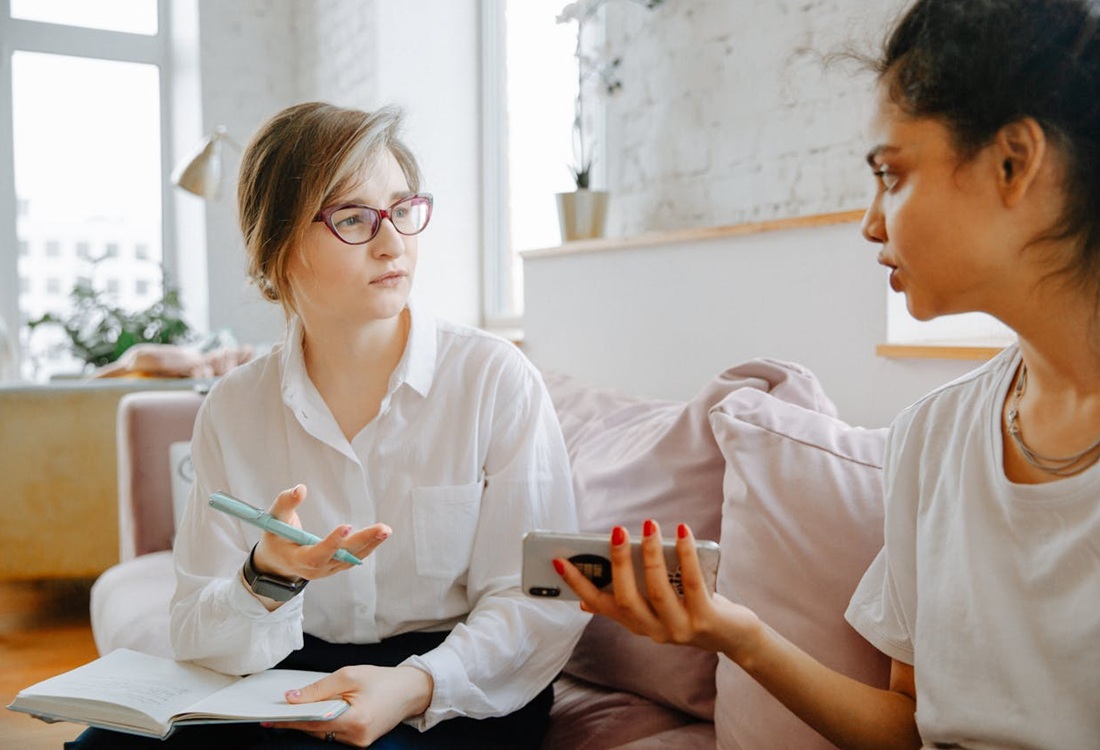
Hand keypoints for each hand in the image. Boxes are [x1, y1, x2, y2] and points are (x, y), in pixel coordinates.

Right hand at [252, 484, 391, 582]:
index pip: (316, 555)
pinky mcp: (335, 565)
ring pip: (351, 558)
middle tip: (381, 529)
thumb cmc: (275, 537)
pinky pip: (353, 557)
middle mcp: (315, 569)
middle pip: (341, 558)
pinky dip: (368, 546)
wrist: (276, 563)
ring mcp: (327, 569)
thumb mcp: (273, 520)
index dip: (331, 543)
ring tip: (385, 530)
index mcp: (297, 559)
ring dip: (370, 544)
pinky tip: (380, 535)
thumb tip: (301, 488)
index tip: (346, 526)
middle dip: (362, 542)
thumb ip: (285, 503)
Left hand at [274, 664, 432, 745]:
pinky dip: (324, 723)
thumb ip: (319, 688)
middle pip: (317, 730)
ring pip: (324, 733)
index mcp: (356, 720)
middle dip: (297, 720)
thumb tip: (293, 697)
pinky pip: (335, 733)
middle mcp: (358, 737)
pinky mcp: (360, 741)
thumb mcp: (349, 675)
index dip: (290, 719)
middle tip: (276, 711)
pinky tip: (316, 712)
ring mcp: (359, 742)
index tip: (270, 717)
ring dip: (310, 721)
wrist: (411, 690)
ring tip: (294, 710)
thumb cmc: (383, 680)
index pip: (314, 722)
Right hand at [555, 521, 762, 659]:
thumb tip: (586, 600)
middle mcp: (653, 630)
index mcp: (637, 623)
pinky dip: (685, 555)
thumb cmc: (691, 611)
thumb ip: (627, 603)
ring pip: (657, 591)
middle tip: (616, 532)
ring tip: (649, 526)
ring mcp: (679, 628)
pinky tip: (681, 532)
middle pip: (626, 599)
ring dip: (650, 555)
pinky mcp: (705, 620)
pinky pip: (693, 584)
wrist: (734, 638)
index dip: (578, 585)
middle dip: (618, 564)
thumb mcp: (654, 609)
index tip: (560, 561)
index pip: (600, 605)